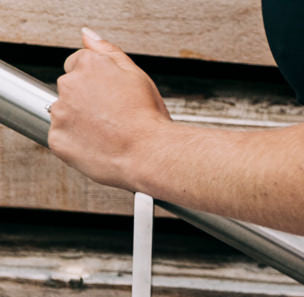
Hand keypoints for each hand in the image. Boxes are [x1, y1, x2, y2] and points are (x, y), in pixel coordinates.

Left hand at [48, 28, 170, 189]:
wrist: (150, 156)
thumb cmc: (148, 119)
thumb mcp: (135, 75)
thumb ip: (107, 51)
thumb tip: (87, 36)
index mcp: (86, 64)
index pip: (77, 66)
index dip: (95, 84)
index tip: (108, 99)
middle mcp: (68, 85)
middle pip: (70, 91)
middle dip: (86, 103)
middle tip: (111, 120)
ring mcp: (61, 113)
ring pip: (64, 115)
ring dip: (79, 123)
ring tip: (106, 137)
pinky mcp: (58, 140)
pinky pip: (61, 140)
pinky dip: (75, 145)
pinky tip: (97, 148)